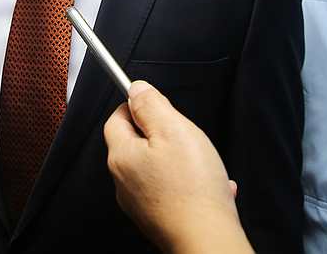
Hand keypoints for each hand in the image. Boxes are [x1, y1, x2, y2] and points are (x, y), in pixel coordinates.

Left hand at [103, 81, 250, 253]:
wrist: (206, 240)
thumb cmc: (192, 189)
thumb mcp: (174, 130)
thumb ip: (152, 105)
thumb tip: (137, 89)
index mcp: (121, 155)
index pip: (117, 117)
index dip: (137, 105)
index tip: (157, 104)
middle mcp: (123, 181)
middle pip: (136, 142)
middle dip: (162, 134)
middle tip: (185, 136)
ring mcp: (138, 202)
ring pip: (155, 166)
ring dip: (179, 160)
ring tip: (202, 165)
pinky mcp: (155, 217)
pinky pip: (169, 189)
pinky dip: (187, 183)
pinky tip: (209, 186)